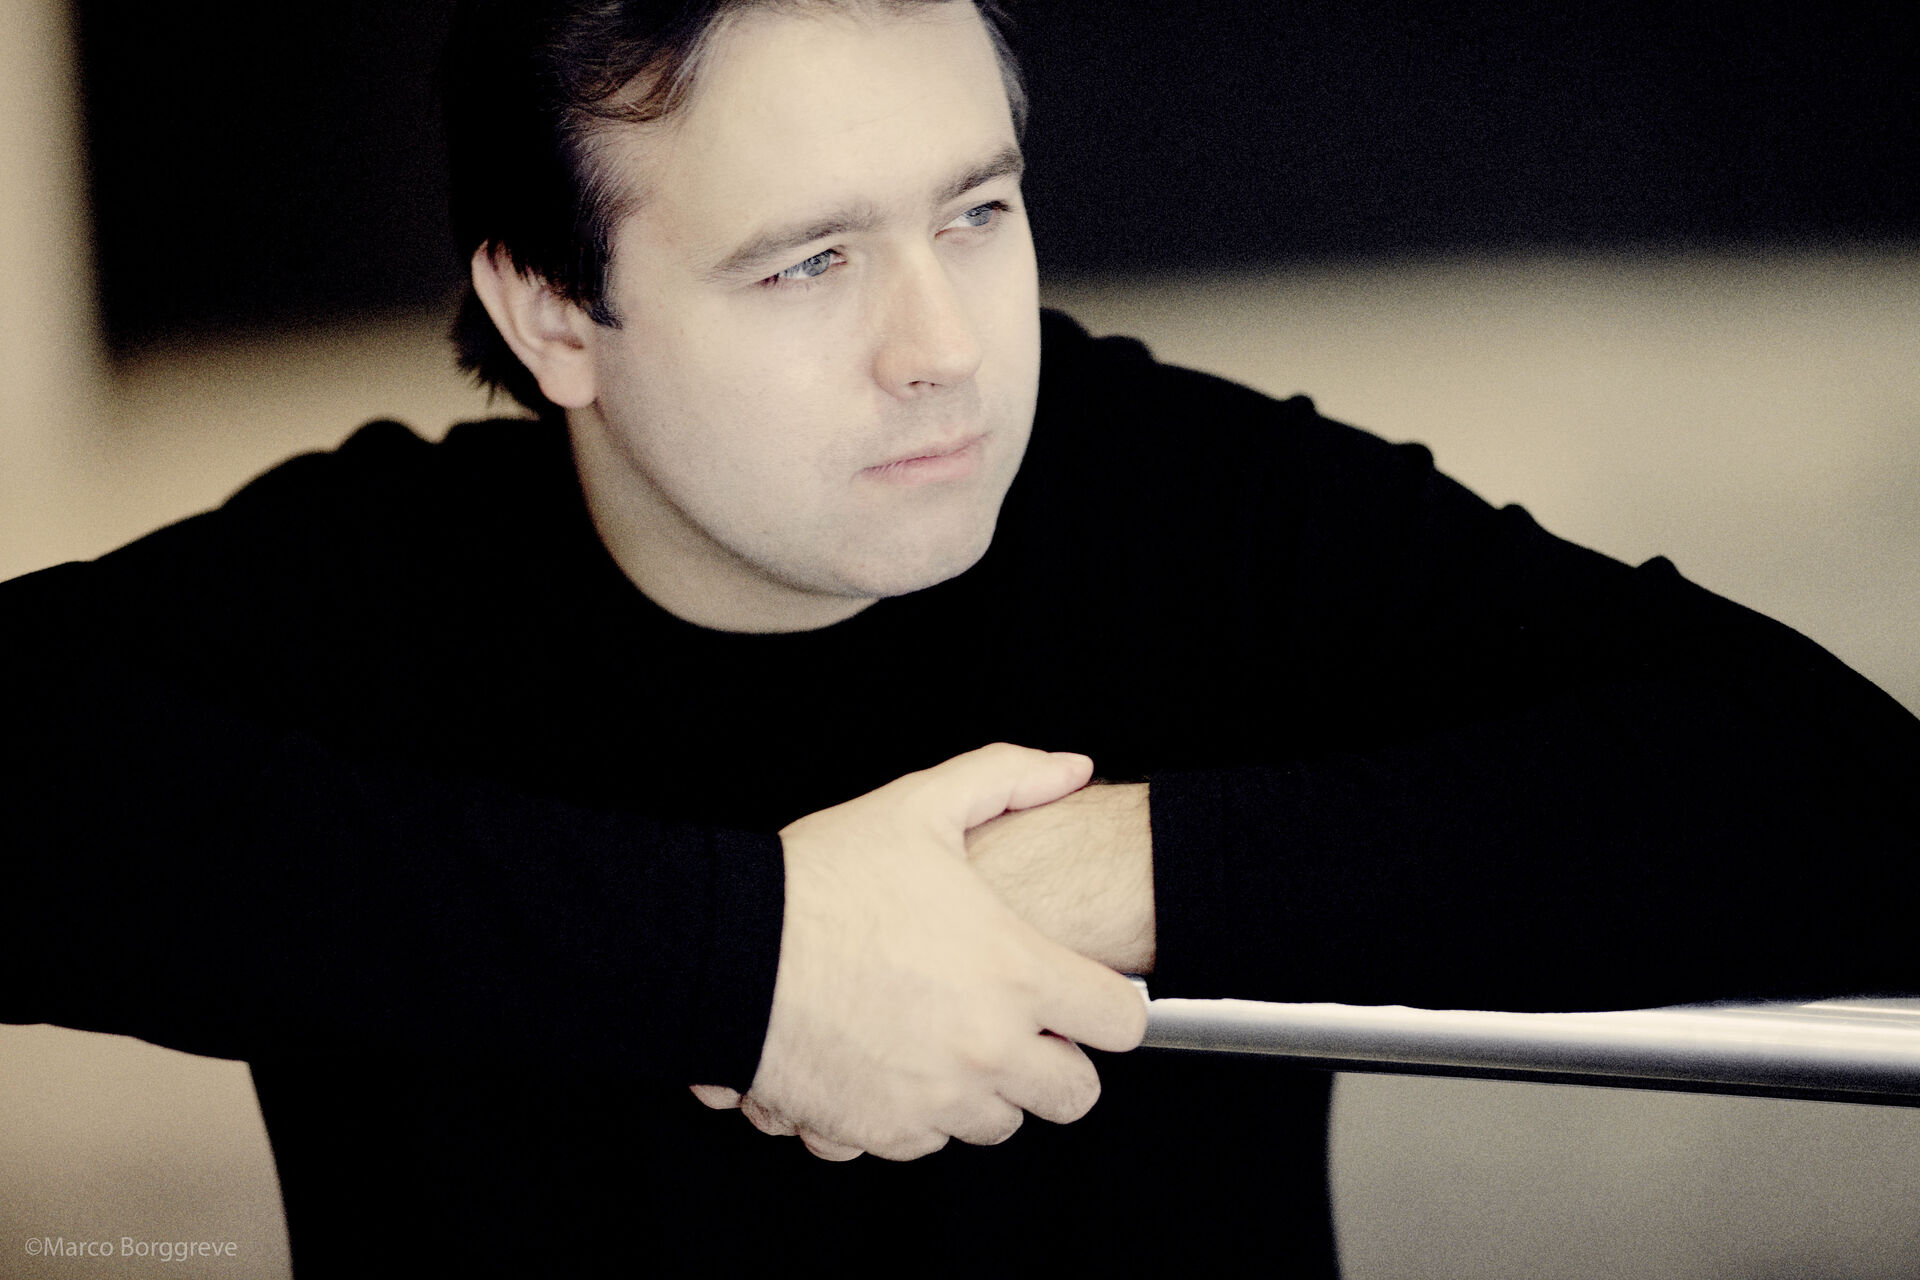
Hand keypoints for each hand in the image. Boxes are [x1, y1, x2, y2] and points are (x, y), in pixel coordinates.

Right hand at [689, 744, 1147, 1159]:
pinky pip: (929, 1141)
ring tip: (942, 1033)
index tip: (1082, 993)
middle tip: (1017, 1024)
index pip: (1122, 1024)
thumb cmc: (819, 880)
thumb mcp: (918, 806)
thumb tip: (1072, 768)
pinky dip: (917, 1110)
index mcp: (1012, 972)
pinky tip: (890, 1056)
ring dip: (985, 1088)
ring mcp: (936, 1099)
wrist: (726, 952)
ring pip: (1000, 1123)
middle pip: (1075, 1095)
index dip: (1107, 1005)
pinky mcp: (882, 1133)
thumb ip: (1006, 778)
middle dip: (1055, 1061)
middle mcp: (986, 1047)